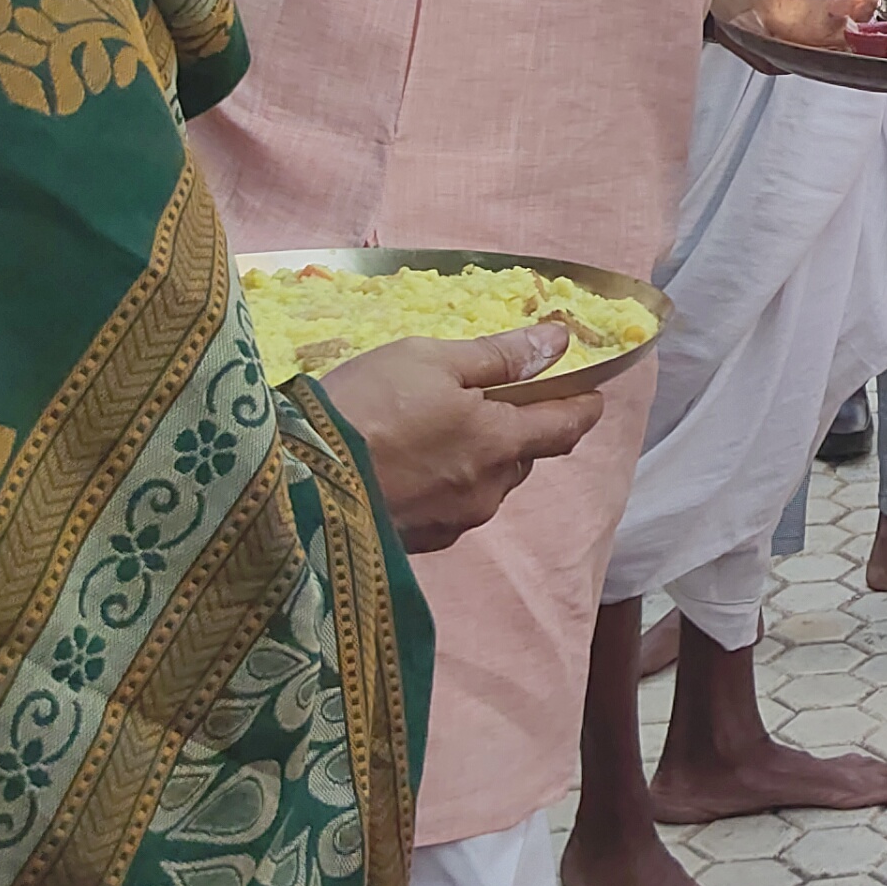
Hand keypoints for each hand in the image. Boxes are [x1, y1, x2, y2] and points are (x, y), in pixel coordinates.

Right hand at [317, 324, 604, 552]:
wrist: (295, 484)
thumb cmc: (365, 407)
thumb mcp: (430, 361)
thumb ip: (500, 356)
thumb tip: (560, 342)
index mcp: (501, 442)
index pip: (566, 426)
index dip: (583, 406)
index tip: (591, 392)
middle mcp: (489, 490)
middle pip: (525, 457)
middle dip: (520, 430)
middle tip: (492, 401)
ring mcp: (455, 522)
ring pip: (488, 484)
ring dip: (481, 459)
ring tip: (439, 431)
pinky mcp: (420, 543)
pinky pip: (452, 507)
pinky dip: (446, 483)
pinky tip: (411, 465)